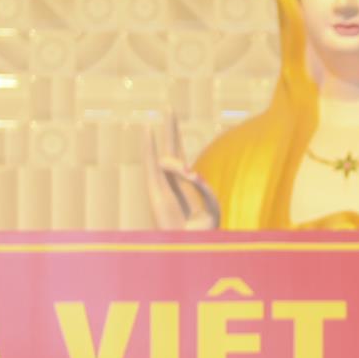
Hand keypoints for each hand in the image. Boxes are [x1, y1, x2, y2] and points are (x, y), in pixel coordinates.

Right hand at [143, 115, 220, 229]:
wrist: (190, 250)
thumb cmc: (202, 234)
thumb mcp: (211, 206)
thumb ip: (203, 187)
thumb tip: (189, 170)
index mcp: (185, 188)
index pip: (182, 159)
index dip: (178, 142)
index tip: (175, 123)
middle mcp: (171, 184)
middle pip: (171, 150)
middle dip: (171, 129)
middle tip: (169, 107)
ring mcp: (161, 186)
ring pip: (164, 155)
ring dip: (165, 132)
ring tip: (167, 110)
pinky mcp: (154, 192)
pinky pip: (150, 165)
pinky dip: (148, 146)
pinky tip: (147, 129)